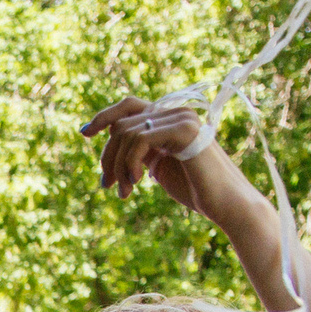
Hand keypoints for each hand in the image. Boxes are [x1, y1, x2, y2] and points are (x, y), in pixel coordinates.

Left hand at [79, 97, 263, 228]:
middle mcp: (176, 112)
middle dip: (107, 156)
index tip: (84, 133)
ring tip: (123, 192)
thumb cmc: (196, 190)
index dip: (104, 116)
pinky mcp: (184, 130)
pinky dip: (129, 162)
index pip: (129, 107)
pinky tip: (135, 183)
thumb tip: (112, 148)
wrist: (226, 205)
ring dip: (117, 166)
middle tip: (106, 186)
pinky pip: (140, 138)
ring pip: (127, 132)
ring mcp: (182, 119)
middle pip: (122, 123)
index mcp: (170, 119)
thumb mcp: (159, 167)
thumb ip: (141, 152)